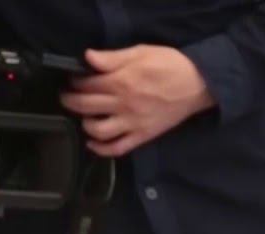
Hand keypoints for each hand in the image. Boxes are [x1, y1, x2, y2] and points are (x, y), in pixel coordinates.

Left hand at [60, 45, 215, 157]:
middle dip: (71, 101)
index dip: (76, 81)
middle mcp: (123, 104)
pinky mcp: (142, 136)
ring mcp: (132, 123)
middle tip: (67, 97)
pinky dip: (101, 149)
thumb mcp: (141, 52)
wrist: (198, 84)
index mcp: (121, 82)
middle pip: (86, 106)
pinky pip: (118, 148)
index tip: (73, 79)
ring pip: (98, 130)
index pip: (87, 84)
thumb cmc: (170, 64)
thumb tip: (88, 58)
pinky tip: (92, 143)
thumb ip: (112, 58)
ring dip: (85, 124)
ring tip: (83, 117)